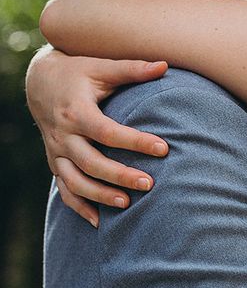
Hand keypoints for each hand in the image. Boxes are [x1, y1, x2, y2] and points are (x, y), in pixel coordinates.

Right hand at [26, 46, 168, 226]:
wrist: (41, 82)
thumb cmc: (80, 72)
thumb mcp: (103, 66)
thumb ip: (133, 69)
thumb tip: (164, 65)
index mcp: (76, 111)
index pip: (108, 132)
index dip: (135, 142)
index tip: (164, 148)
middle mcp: (63, 135)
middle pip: (91, 162)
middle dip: (119, 175)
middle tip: (150, 184)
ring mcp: (56, 152)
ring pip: (75, 180)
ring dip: (99, 195)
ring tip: (128, 205)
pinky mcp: (55, 162)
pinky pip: (64, 189)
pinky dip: (79, 207)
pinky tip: (100, 222)